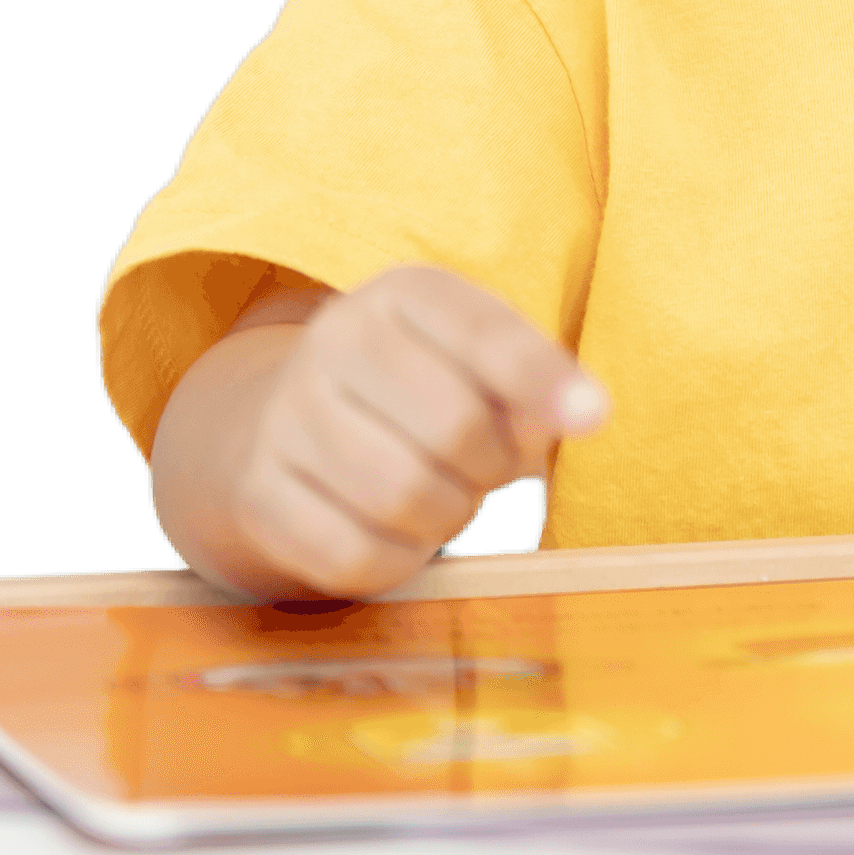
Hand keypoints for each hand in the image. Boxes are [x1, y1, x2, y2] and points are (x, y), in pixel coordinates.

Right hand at [150, 265, 607, 600]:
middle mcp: (332, 342)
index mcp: (402, 294)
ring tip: (445, 498)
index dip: (545, 381)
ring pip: (403, 496)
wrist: (284, 428)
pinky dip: (398, 560)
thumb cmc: (422, 393)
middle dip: (493, 465)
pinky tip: (398, 534)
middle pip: (452, 426)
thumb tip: (586, 410)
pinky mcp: (259, 494)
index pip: (484, 335)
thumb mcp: (480, 364)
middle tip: (490, 470)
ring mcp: (284, 418)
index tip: (594, 416)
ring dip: (448, 516)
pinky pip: (355, 554)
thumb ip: (538, 383)